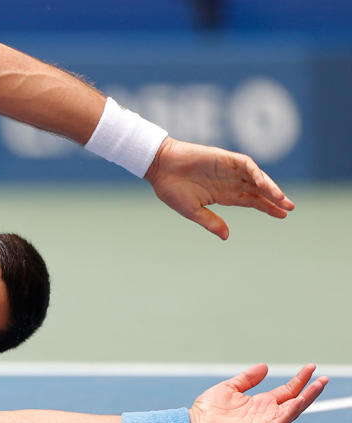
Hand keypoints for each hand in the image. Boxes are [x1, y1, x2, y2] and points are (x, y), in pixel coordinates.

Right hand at [144, 138, 295, 239]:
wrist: (159, 167)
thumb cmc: (171, 188)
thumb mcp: (192, 211)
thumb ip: (210, 222)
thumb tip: (227, 236)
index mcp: (223, 195)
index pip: (251, 201)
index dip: (267, 207)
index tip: (283, 215)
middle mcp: (229, 181)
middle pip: (258, 190)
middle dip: (275, 198)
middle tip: (290, 208)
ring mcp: (228, 169)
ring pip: (255, 177)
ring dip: (269, 186)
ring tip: (281, 198)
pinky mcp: (224, 158)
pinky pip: (246, 164)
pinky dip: (255, 173)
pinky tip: (262, 183)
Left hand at [189, 363, 327, 422]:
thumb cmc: (209, 408)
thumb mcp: (231, 387)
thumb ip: (248, 378)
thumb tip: (265, 366)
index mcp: (261, 403)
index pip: (287, 391)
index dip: (300, 380)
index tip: (311, 367)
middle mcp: (266, 413)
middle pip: (295, 401)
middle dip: (310, 390)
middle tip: (324, 378)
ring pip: (292, 411)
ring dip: (306, 399)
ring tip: (318, 386)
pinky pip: (280, 421)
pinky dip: (291, 412)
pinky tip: (299, 401)